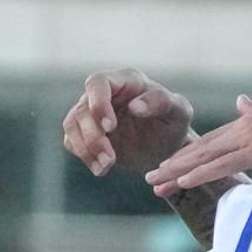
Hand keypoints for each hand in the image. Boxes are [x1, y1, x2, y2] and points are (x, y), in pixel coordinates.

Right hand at [63, 70, 192, 176]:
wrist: (165, 148)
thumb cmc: (173, 123)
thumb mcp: (179, 112)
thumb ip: (162, 102)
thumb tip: (134, 106)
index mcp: (126, 81)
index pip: (98, 83)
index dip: (98, 102)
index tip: (110, 126)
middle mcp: (104, 94)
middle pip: (82, 109)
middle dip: (93, 136)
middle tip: (110, 159)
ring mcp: (91, 113)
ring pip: (72, 125)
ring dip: (86, 148)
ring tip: (106, 166)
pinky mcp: (86, 133)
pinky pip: (72, 141)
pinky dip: (84, 156)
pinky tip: (102, 169)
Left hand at [149, 95, 251, 197]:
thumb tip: (241, 101)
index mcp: (250, 124)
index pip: (213, 142)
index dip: (189, 155)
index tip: (170, 165)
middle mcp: (244, 129)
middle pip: (201, 149)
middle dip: (173, 164)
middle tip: (150, 176)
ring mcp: (249, 139)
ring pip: (204, 158)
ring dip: (176, 171)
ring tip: (154, 181)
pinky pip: (221, 165)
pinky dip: (199, 173)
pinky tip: (180, 180)